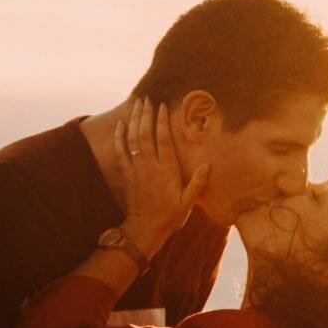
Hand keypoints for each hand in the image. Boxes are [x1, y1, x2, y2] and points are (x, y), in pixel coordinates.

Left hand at [114, 97, 209, 257]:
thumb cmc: (169, 216)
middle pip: (146, 134)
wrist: (145, 229)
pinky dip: (119, 137)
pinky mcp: (127, 174)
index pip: (164, 140)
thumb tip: (208, 164)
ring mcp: (137, 169)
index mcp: (167, 170)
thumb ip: (197, 182)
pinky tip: (120, 124)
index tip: (163, 106)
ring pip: (133, 139)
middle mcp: (151, 166)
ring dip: (134, 120)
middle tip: (148, 98)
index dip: (162, 121)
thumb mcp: (188, 202)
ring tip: (137, 104)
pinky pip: (121, 151)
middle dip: (146, 114)